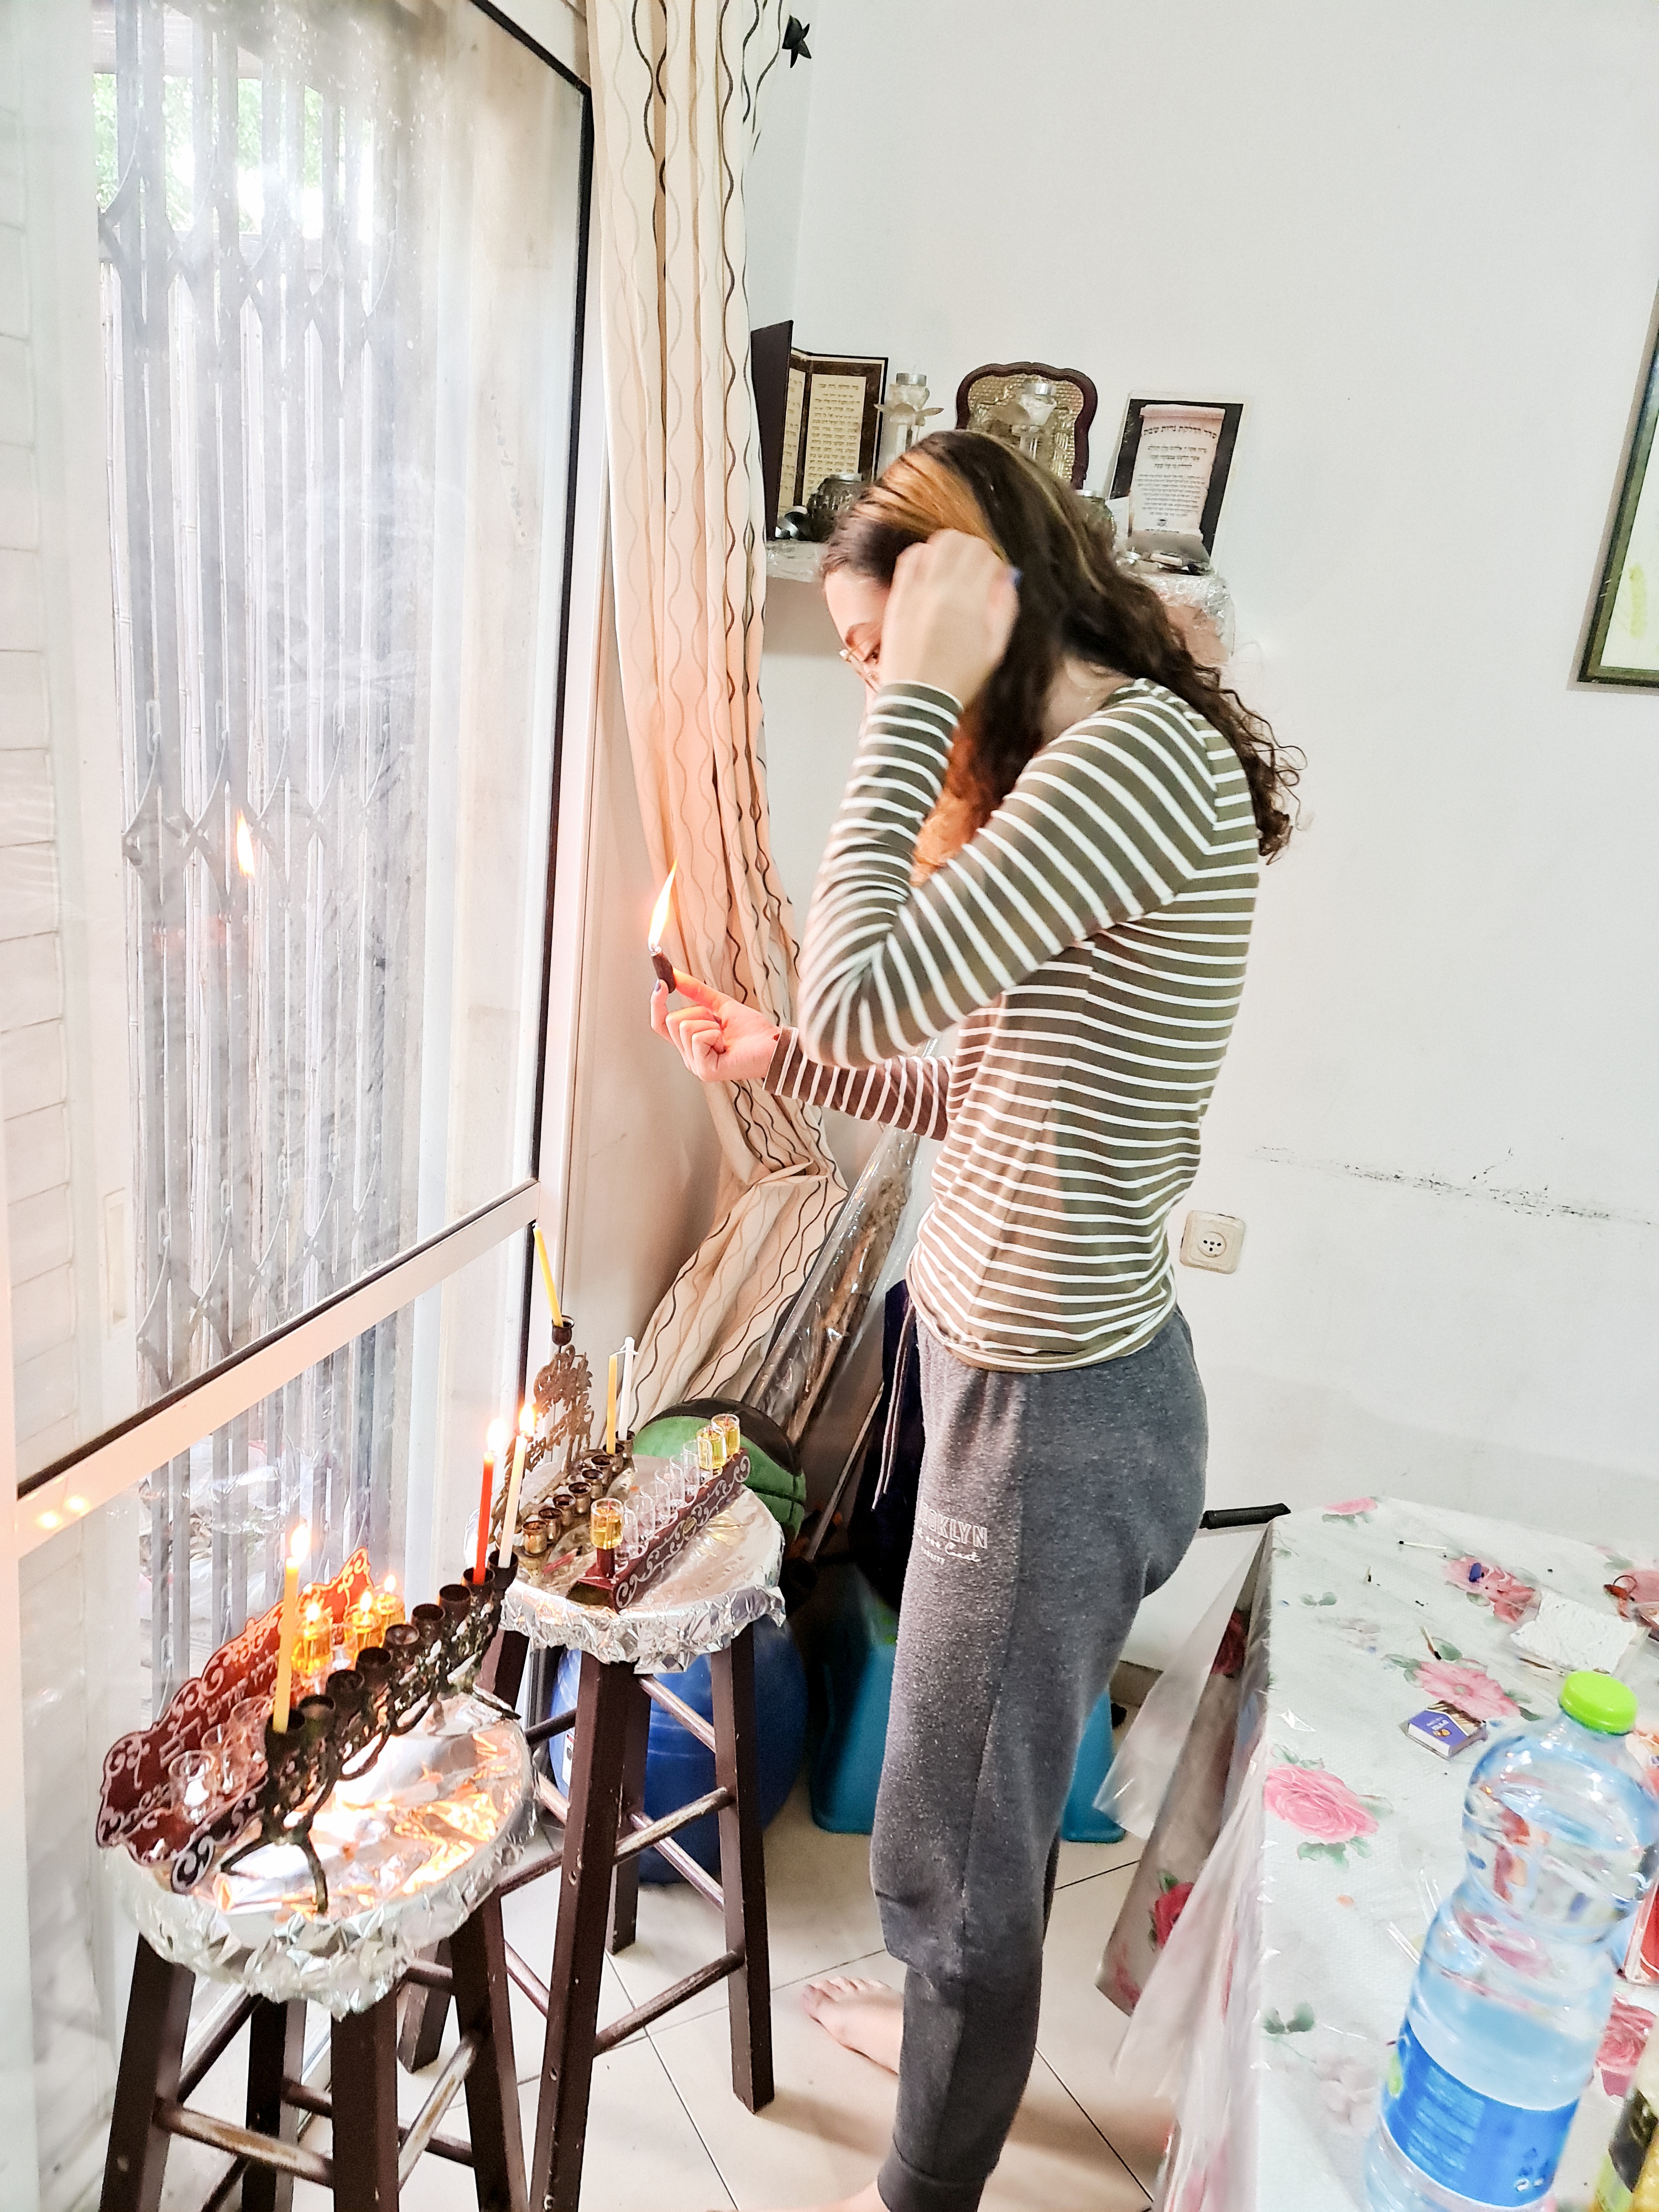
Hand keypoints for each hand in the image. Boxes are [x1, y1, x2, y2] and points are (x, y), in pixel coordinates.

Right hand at [651, 972, 779, 1083]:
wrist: (774, 1045)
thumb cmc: (753, 1032)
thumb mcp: (720, 1004)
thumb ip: (696, 991)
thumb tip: (675, 974)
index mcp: (690, 1044)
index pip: (661, 1024)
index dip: (657, 1003)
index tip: (663, 982)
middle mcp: (689, 1057)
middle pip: (672, 1021)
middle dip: (698, 1013)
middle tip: (719, 1024)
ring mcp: (696, 1066)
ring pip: (684, 1027)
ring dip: (710, 1024)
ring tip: (725, 1036)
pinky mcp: (705, 1070)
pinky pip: (698, 1037)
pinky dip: (716, 1034)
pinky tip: (727, 1046)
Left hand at [875, 530, 1018, 706]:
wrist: (920, 697)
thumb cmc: (958, 678)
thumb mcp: (995, 648)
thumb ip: (1004, 609)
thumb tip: (1007, 579)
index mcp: (970, 601)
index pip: (986, 556)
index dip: (995, 562)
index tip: (994, 575)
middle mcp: (943, 589)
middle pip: (962, 542)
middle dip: (974, 549)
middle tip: (976, 565)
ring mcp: (918, 591)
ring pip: (936, 544)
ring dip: (949, 547)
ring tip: (953, 565)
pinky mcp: (899, 598)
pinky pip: (908, 560)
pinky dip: (922, 554)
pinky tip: (929, 567)